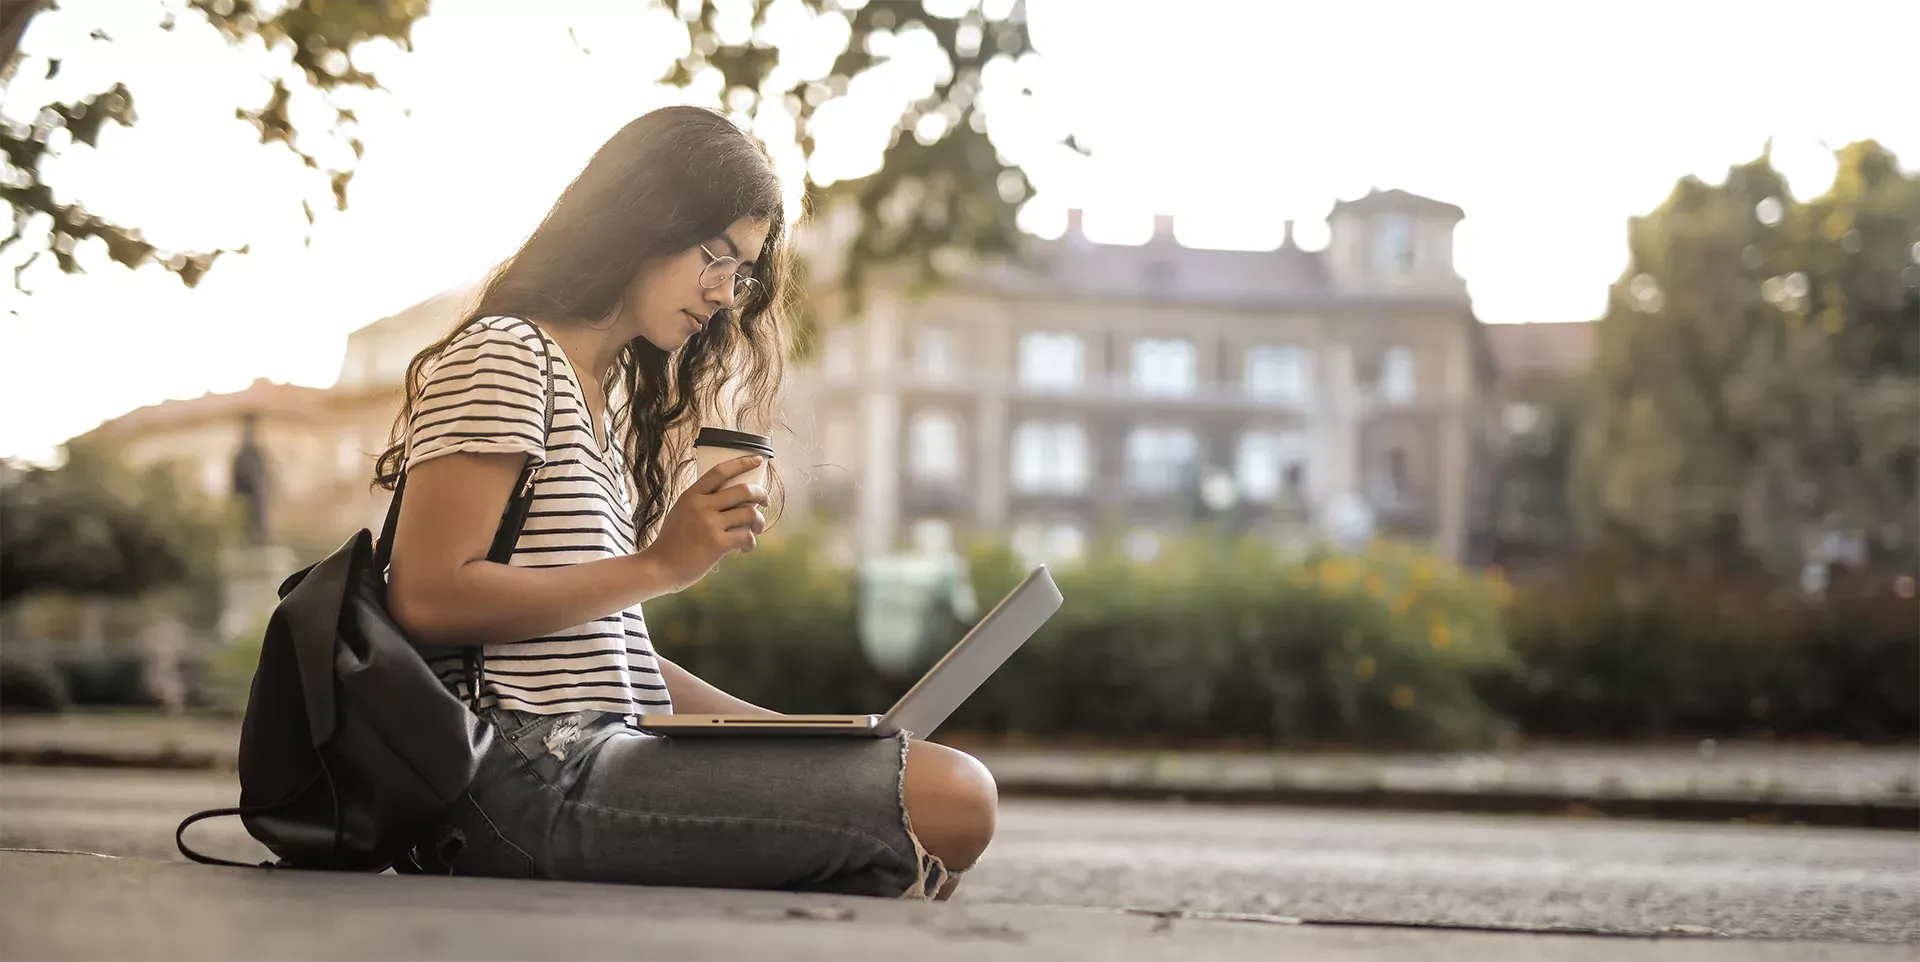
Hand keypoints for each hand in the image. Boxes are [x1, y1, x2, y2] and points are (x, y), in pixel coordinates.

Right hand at [642, 455, 768, 592]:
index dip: (742, 463)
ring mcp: (710, 524)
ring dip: (759, 521)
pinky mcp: (718, 544)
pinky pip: (746, 536)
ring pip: (749, 513)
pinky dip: (751, 542)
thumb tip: (731, 499)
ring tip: (756, 528)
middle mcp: (701, 506)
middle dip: (761, 494)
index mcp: (691, 495)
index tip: (757, 460)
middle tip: (765, 501)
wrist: (660, 567)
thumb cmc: (671, 542)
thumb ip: (700, 502)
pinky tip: (747, 548)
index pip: (720, 471)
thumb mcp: (680, 512)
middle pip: (743, 490)